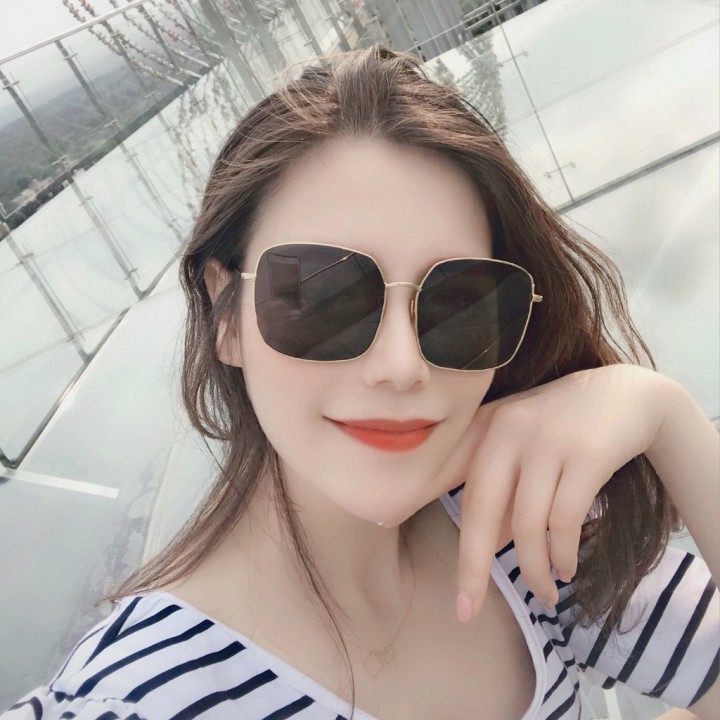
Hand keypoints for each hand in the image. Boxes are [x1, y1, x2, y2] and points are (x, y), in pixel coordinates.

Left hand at [454, 364, 668, 621]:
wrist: (628, 395)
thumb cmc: (564, 428)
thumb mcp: (523, 447)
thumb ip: (502, 490)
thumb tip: (486, 546)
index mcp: (487, 426)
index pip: (455, 485)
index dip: (435, 523)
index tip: (414, 558)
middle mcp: (510, 429)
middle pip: (482, 509)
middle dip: (472, 566)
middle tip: (468, 609)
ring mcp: (547, 440)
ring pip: (527, 524)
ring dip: (534, 569)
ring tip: (544, 592)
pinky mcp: (587, 455)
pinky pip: (565, 520)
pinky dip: (563, 553)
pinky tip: (567, 569)